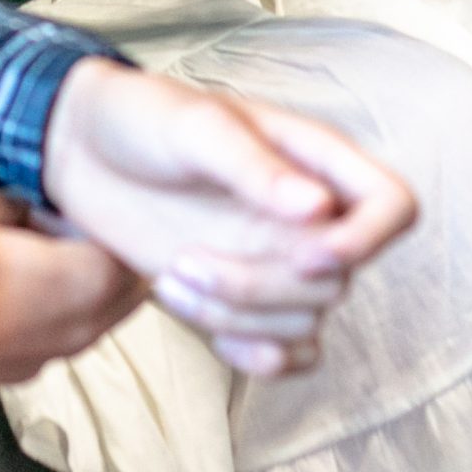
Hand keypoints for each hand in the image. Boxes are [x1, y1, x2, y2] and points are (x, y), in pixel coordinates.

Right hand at [0, 165, 144, 386]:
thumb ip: (5, 193)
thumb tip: (6, 201)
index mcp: (83, 282)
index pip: (134, 254)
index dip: (121, 223)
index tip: (106, 201)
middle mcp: (73, 332)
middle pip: (118, 295)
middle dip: (106, 259)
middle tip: (87, 225)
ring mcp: (40, 361)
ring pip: (83, 321)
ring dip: (74, 289)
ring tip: (44, 250)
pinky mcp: (8, 376)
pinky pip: (45, 339)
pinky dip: (42, 314)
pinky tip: (12, 285)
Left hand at [42, 57, 415, 376]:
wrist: (79, 152)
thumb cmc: (141, 118)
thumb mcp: (194, 126)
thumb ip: (255, 166)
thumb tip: (319, 209)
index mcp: (313, 157)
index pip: (392, 205)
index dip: (369, 240)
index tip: (308, 251)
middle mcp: (307, 214)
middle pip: (337, 280)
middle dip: (262, 285)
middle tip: (187, 258)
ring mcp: (276, 259)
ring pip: (305, 322)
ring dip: (239, 315)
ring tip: (173, 275)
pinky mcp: (244, 298)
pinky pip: (287, 353)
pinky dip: (252, 353)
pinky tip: (200, 317)